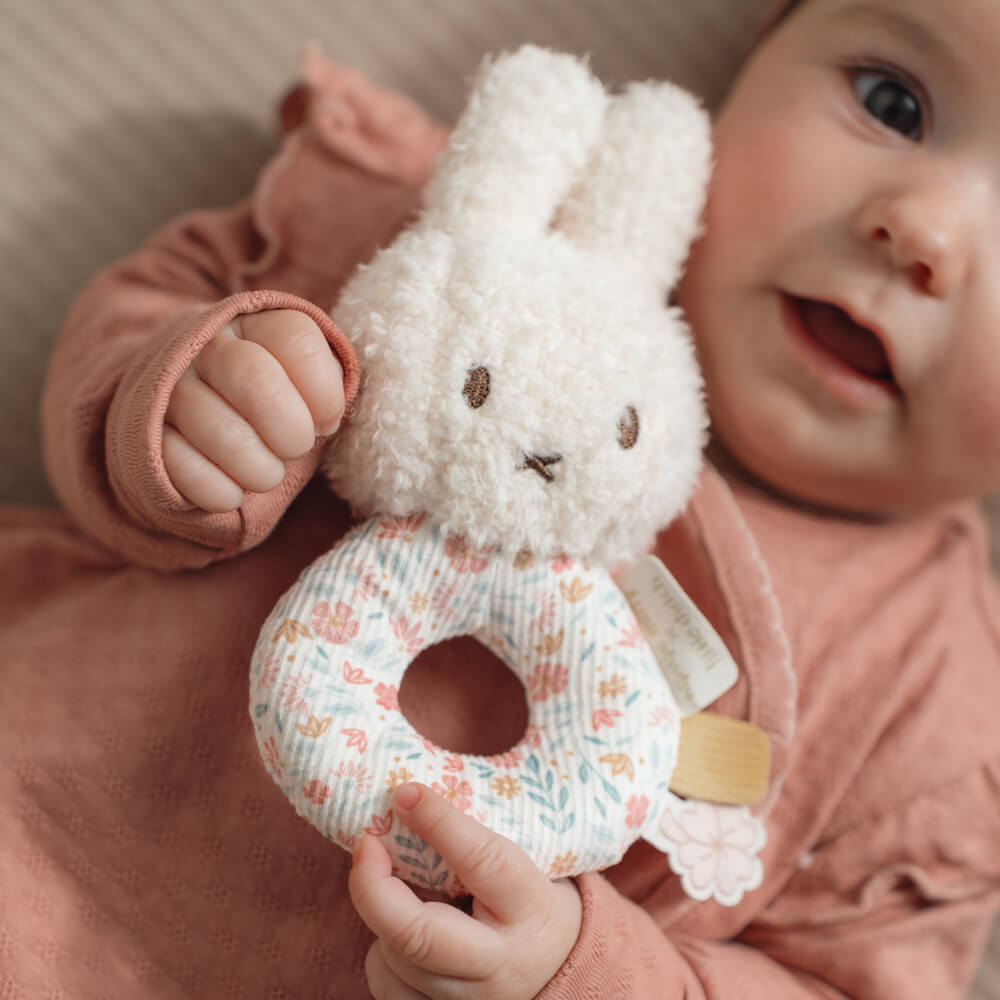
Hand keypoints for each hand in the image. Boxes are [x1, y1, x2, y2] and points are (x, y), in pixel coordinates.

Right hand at [163, 310, 343, 511]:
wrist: (187, 414)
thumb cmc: (266, 400)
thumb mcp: (300, 378)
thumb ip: (327, 385)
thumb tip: (328, 418)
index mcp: (252, 324)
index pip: (296, 340)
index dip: (324, 393)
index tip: (326, 422)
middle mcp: (205, 347)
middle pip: (257, 381)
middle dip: (292, 432)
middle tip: (296, 449)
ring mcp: (169, 389)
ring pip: (223, 434)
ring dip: (261, 470)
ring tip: (267, 473)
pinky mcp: (146, 435)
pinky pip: (186, 470)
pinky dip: (222, 492)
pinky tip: (233, 490)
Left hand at [350, 783, 582, 999]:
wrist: (559, 969)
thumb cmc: (529, 901)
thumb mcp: (521, 864)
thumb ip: (472, 842)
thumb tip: (406, 798)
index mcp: (531, 908)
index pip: (482, 861)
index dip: (438, 823)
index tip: (405, 793)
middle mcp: (501, 965)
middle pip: (419, 936)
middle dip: (375, 889)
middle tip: (366, 843)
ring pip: (395, 962)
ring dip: (382, 916)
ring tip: (398, 890)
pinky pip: (387, 988)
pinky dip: (383, 954)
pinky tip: (404, 932)